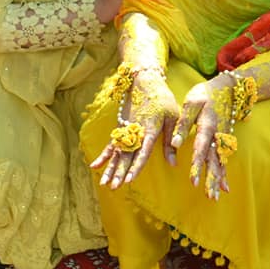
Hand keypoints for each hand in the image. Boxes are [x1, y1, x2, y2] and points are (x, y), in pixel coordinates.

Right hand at [90, 67, 179, 188]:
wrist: (145, 81)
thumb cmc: (162, 99)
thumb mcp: (173, 117)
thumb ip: (171, 141)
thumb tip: (174, 163)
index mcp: (150, 129)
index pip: (142, 152)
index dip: (136, 167)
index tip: (130, 180)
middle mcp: (135, 131)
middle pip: (126, 155)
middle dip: (120, 172)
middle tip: (114, 187)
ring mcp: (126, 129)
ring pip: (117, 152)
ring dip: (110, 168)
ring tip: (104, 183)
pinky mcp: (120, 127)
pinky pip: (111, 144)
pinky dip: (104, 156)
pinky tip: (95, 166)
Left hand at [170, 76, 232, 199]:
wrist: (227, 88)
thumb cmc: (204, 94)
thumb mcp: (191, 103)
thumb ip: (184, 123)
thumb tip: (175, 143)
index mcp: (207, 125)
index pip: (201, 148)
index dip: (197, 164)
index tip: (193, 180)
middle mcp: (217, 135)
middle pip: (214, 160)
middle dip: (211, 178)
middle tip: (208, 196)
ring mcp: (223, 139)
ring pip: (220, 163)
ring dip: (217, 180)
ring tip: (214, 197)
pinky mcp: (224, 141)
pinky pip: (225, 160)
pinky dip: (224, 174)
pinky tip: (225, 188)